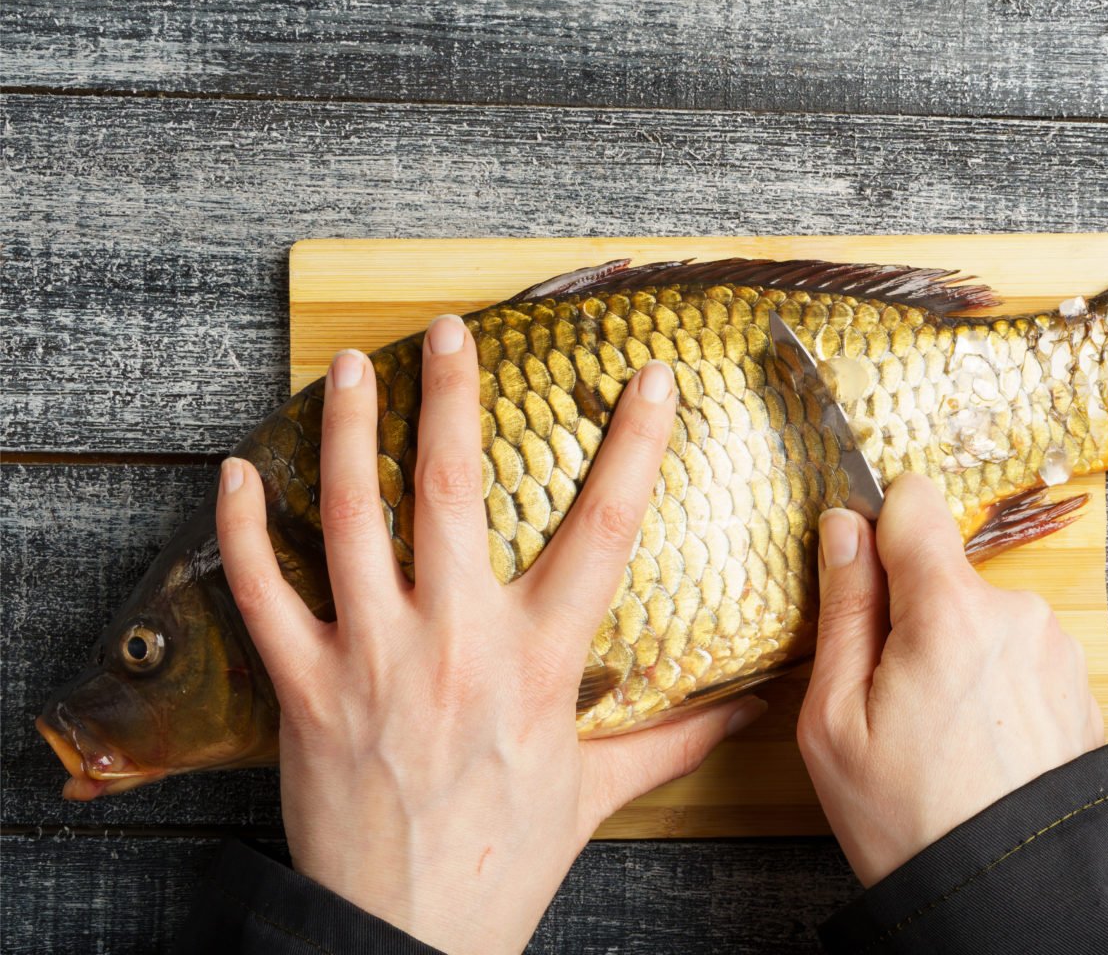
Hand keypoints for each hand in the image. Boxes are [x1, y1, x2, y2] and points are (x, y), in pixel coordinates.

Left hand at [215, 316, 765, 953]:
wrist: (407, 936)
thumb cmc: (504, 861)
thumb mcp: (598, 793)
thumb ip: (673, 739)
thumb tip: (750, 711)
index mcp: (540, 664)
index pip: (604, 533)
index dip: (634, 446)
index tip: (649, 380)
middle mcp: (456, 643)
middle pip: (455, 494)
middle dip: (454, 398)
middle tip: (449, 332)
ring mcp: (372, 660)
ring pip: (354, 520)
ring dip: (350, 434)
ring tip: (350, 369)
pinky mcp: (305, 689)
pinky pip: (263, 595)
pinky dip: (244, 531)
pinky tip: (238, 474)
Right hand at [796, 473, 1102, 887]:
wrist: (1006, 896)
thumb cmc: (909, 821)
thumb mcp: (834, 718)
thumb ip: (843, 608)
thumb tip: (843, 529)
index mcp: (952, 612)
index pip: (914, 501)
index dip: (877, 527)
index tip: (859, 568)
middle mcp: (1018, 615)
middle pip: (943, 571)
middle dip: (910, 614)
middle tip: (888, 696)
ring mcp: (1055, 651)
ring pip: (979, 615)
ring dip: (953, 652)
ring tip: (935, 733)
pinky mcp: (1076, 685)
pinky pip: (1014, 654)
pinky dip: (989, 684)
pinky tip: (974, 744)